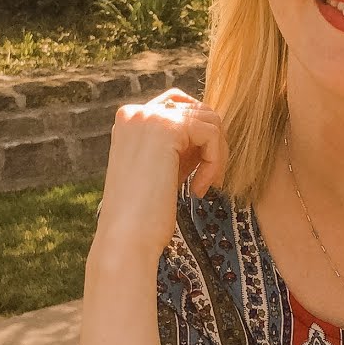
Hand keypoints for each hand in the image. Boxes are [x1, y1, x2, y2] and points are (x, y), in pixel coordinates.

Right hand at [94, 88, 227, 261]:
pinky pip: (212, 134)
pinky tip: (199, 189)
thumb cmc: (145, 212)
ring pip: (209, 120)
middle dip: (212, 144)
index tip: (199, 171)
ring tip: (205, 185)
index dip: (198, 137)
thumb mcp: (162, 167)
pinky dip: (215, 162)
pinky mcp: (167, 128)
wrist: (126, 238)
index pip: (178, 105)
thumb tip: (213, 127)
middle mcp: (135, 112)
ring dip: (217, 155)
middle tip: (210, 178)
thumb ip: (180, 144)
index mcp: (129, 120)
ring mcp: (149, 117)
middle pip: (197, 109)